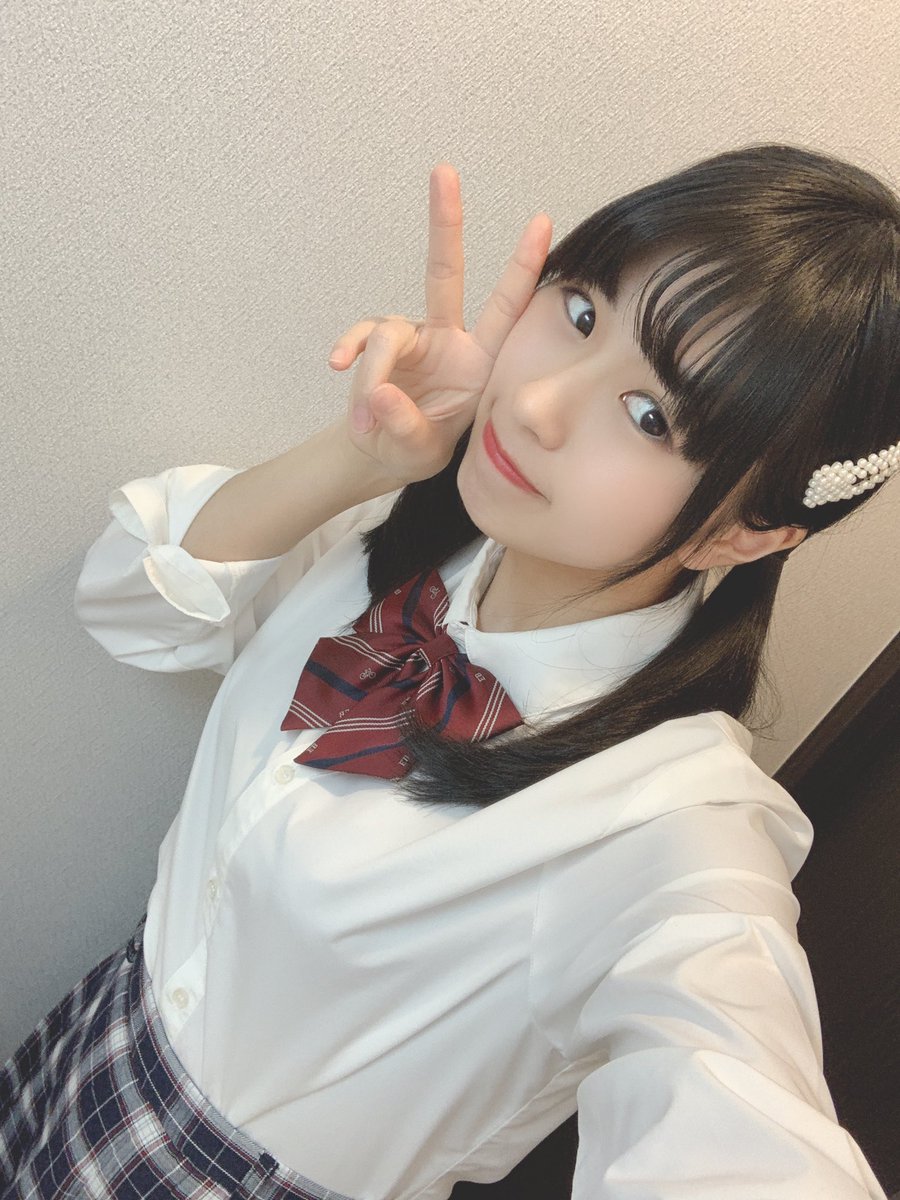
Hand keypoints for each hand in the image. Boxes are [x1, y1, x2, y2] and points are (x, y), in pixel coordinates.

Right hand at [329, 163, 551, 484]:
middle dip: (445, 224)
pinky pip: (361, 338)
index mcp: (479, 362)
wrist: (383, 453)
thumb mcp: (419, 449)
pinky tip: (337, 366)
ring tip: (367, 419)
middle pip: (444, 273)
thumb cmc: (417, 447)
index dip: (522, 268)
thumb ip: (405, 425)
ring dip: (373, 373)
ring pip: (388, 333)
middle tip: (445, 171)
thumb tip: (379, 392)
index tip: (542, 221)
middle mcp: (447, 339)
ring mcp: (410, 338)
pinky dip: (351, 352)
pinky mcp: (377, 346)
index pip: (505, 311)